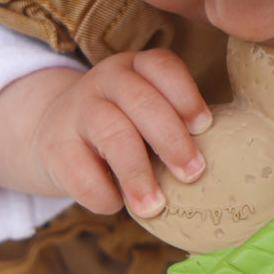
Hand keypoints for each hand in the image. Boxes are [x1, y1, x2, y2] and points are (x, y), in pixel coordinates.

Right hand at [31, 49, 211, 217]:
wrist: (56, 135)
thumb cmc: (123, 129)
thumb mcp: (146, 114)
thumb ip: (175, 126)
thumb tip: (218, 166)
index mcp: (135, 68)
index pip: (161, 66)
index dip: (186, 95)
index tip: (205, 127)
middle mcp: (105, 81)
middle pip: (140, 102)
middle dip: (171, 139)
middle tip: (193, 173)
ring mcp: (77, 111)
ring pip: (113, 134)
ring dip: (138, 173)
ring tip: (156, 206)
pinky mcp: (55, 148)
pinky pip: (82, 171)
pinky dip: (104, 193)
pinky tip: (117, 204)